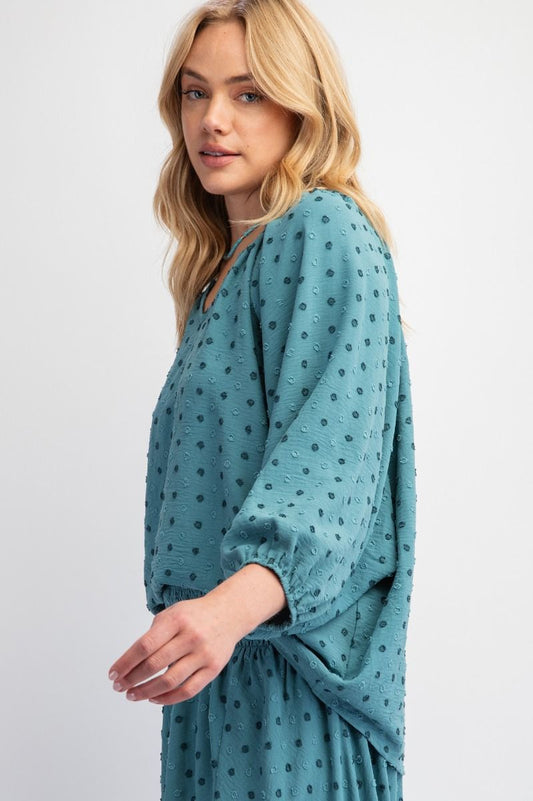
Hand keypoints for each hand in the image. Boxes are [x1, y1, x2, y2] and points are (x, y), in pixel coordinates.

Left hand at [107, 594, 241, 704]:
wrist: (229, 613)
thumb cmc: (193, 616)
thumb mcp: (172, 614)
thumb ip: (153, 635)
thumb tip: (129, 665)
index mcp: (176, 620)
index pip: (144, 645)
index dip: (125, 662)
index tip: (113, 674)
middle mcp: (190, 636)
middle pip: (154, 664)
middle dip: (132, 679)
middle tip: (119, 687)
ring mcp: (203, 654)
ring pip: (169, 681)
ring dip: (146, 692)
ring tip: (132, 695)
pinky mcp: (213, 668)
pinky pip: (187, 690)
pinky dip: (167, 698)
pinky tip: (154, 698)